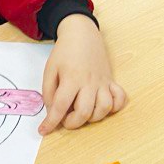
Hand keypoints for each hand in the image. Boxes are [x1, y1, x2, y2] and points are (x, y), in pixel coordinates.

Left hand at [39, 14, 126, 133]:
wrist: (82, 33)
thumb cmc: (64, 52)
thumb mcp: (50, 69)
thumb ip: (49, 92)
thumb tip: (52, 111)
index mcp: (71, 78)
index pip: (60, 106)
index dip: (51, 122)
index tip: (44, 130)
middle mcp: (89, 82)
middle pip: (85, 112)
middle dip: (73, 123)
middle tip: (65, 119)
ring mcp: (103, 82)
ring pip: (105, 108)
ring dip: (93, 117)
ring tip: (83, 112)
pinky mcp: (111, 81)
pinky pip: (120, 98)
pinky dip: (114, 107)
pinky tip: (102, 106)